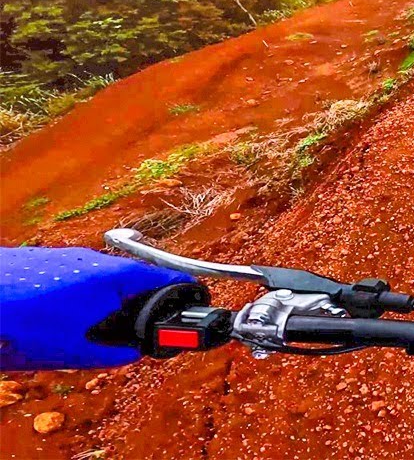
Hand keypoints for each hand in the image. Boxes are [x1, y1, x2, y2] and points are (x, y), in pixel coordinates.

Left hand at [0, 247, 193, 369]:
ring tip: (86, 326)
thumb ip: (114, 353)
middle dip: (137, 304)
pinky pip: (77, 278)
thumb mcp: (78, 351)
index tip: (196, 296)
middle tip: (136, 326)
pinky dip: (78, 297)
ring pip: (103, 280)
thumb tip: (132, 353)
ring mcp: (70, 256)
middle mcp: (96, 259)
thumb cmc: (21, 322)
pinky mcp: (47, 260)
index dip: (184, 291)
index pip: (165, 279)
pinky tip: (57, 318)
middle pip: (133, 280)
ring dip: (104, 301)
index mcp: (115, 276)